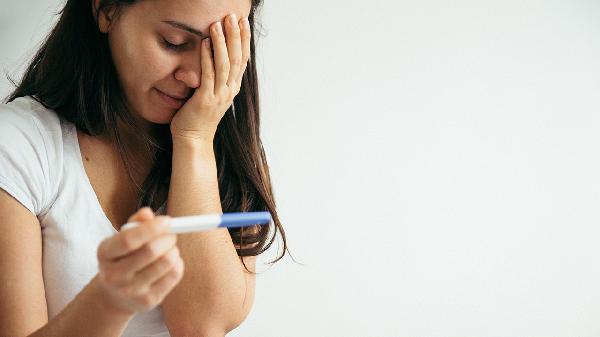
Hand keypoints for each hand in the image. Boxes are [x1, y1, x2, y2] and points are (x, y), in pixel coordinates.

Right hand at [96, 207, 183, 313]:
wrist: (115, 296)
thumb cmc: (123, 258)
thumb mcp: (121, 238)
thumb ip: (135, 223)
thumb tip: (148, 213)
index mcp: (105, 253)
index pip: (129, 240)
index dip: (151, 228)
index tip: (168, 220)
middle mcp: (114, 275)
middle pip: (150, 251)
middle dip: (168, 238)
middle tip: (171, 234)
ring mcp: (131, 291)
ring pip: (166, 263)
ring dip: (174, 250)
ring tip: (169, 249)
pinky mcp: (148, 301)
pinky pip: (174, 275)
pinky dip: (178, 263)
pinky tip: (170, 263)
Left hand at [170, 14, 251, 142]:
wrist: (194, 140)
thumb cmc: (199, 118)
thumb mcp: (212, 95)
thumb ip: (216, 79)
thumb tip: (214, 59)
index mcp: (232, 88)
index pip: (243, 59)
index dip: (244, 40)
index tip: (243, 22)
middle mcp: (229, 91)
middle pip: (237, 58)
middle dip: (236, 36)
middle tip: (233, 17)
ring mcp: (219, 96)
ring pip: (225, 64)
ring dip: (222, 42)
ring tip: (218, 24)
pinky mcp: (205, 100)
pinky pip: (208, 75)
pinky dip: (207, 57)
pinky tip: (203, 43)